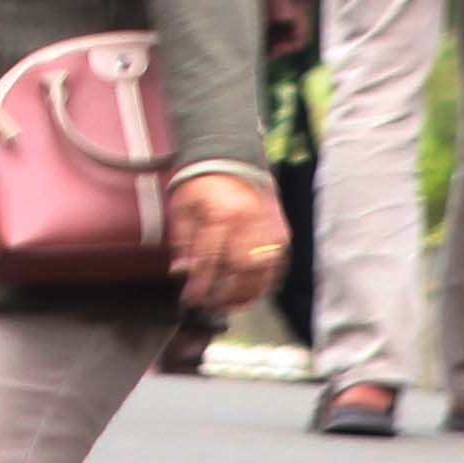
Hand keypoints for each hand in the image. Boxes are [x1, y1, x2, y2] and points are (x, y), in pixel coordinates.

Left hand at [166, 168, 284, 313]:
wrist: (231, 157)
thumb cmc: (202, 185)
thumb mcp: (182, 209)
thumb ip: (183, 242)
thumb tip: (182, 272)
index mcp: (220, 216)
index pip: (211, 261)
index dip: (200, 285)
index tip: (191, 298)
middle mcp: (248, 223)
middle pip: (240, 271)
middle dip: (226, 295)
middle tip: (213, 306)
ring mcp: (269, 227)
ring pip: (263, 271)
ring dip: (248, 293)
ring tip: (234, 304)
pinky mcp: (281, 229)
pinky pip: (278, 263)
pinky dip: (267, 281)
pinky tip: (254, 291)